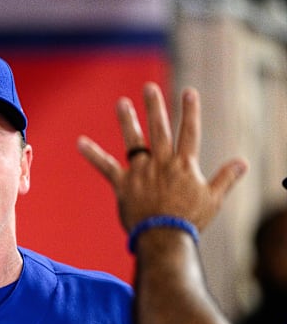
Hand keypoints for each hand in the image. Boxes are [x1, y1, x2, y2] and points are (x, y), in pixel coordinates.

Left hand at [77, 82, 247, 231]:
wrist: (164, 236)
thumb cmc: (190, 220)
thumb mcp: (213, 199)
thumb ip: (226, 178)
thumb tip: (243, 162)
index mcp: (184, 165)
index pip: (189, 132)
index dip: (190, 111)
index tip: (189, 92)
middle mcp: (161, 163)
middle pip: (158, 129)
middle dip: (154, 107)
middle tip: (148, 87)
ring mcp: (141, 171)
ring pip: (133, 141)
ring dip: (127, 120)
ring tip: (121, 103)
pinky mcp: (122, 183)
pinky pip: (105, 166)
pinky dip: (92, 153)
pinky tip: (80, 142)